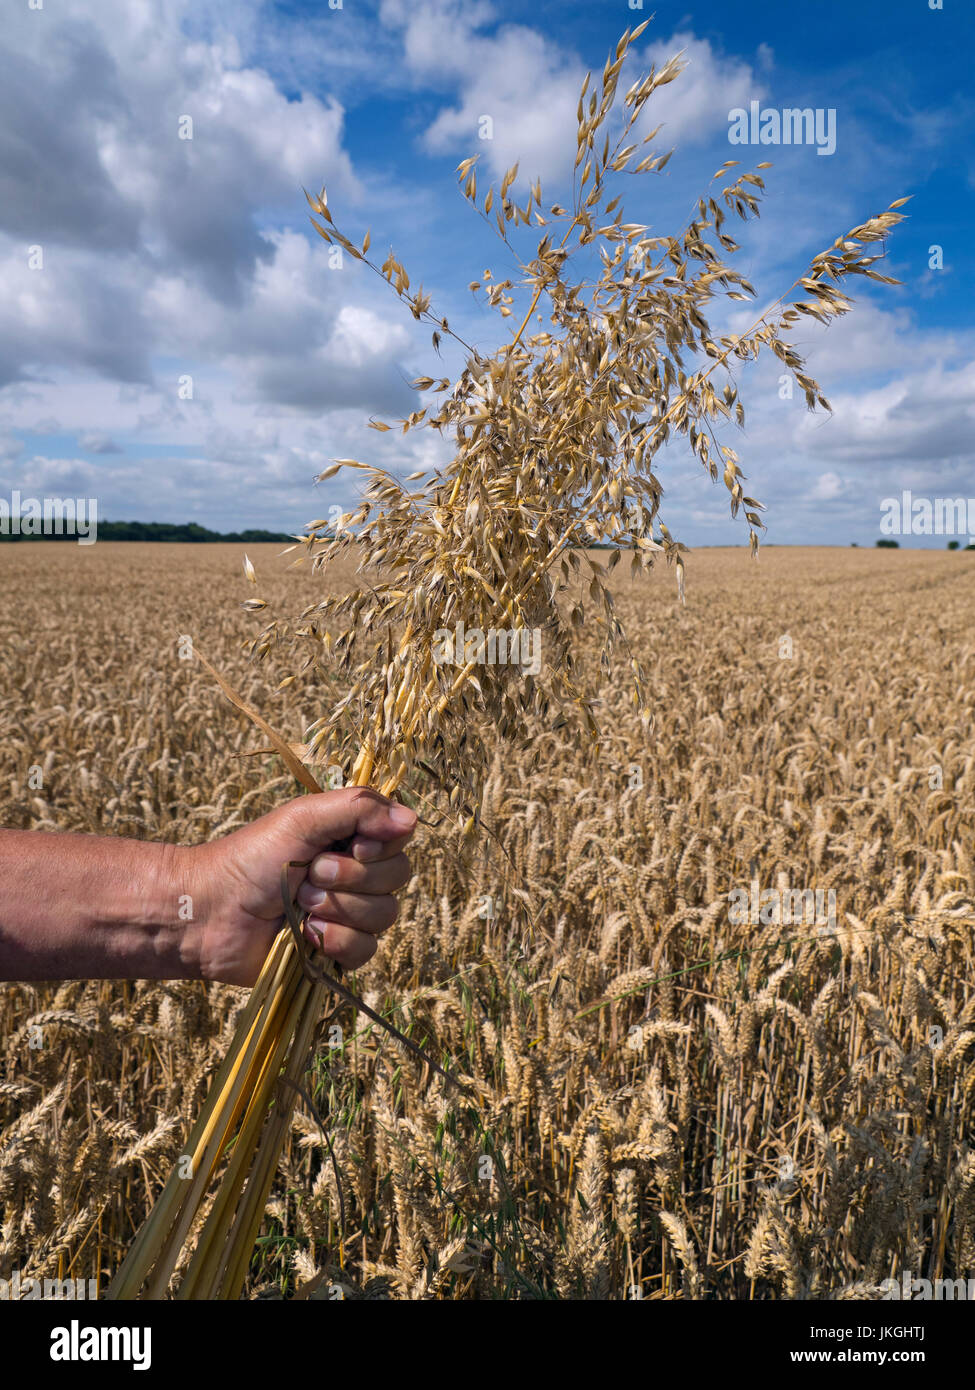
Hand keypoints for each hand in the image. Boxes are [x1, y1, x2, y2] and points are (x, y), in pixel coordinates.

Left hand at [184, 788, 417, 985]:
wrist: (211, 912)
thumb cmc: (251, 858)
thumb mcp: (303, 818)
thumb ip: (358, 808)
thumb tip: (412, 819)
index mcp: (350, 838)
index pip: (399, 839)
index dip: (379, 846)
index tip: (349, 844)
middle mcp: (356, 874)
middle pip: (397, 877)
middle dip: (353, 877)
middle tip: (312, 874)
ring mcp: (349, 915)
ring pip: (385, 915)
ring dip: (339, 909)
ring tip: (301, 904)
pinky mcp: (337, 952)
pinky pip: (366, 950)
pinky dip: (335, 941)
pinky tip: (306, 936)